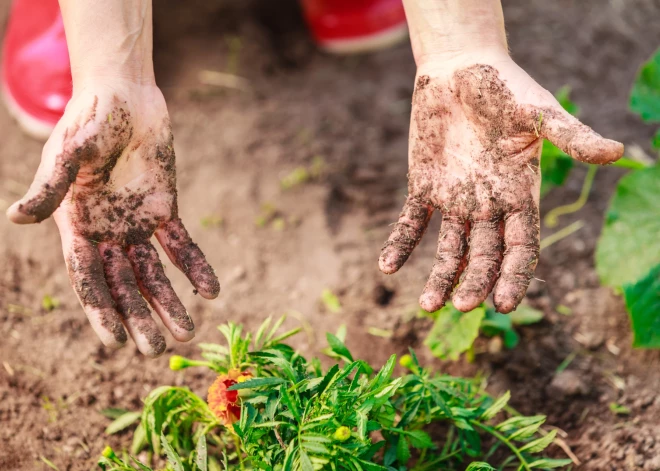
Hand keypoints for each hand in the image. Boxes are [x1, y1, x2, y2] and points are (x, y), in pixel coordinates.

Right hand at [7, 82, 219, 355]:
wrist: (125, 96)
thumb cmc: (89, 121)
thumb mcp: (68, 153)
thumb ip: (50, 187)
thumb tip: (17, 217)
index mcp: (76, 227)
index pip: (88, 278)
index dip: (101, 309)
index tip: (116, 342)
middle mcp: (106, 233)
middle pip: (123, 286)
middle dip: (139, 318)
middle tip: (158, 350)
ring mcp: (136, 224)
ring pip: (153, 274)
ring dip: (169, 303)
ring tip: (187, 333)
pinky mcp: (163, 211)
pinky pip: (181, 246)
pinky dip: (194, 268)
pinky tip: (211, 292)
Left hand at [379, 56, 622, 312]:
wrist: (458, 67)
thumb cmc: (504, 86)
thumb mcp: (537, 111)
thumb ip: (571, 135)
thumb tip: (618, 152)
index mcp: (520, 194)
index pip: (520, 247)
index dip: (513, 275)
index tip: (502, 303)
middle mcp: (488, 205)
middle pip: (484, 255)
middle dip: (474, 281)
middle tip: (461, 306)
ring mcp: (455, 200)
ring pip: (450, 248)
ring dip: (440, 276)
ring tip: (427, 304)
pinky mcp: (424, 187)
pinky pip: (411, 222)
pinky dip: (401, 243)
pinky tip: (388, 266)